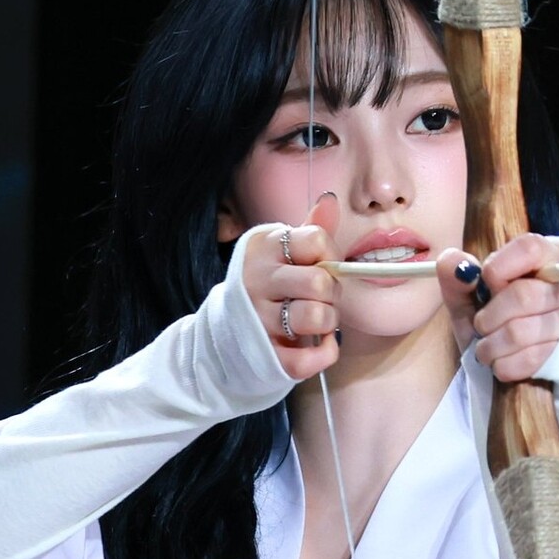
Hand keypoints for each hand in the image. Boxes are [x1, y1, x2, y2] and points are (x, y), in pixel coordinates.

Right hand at [241, 192, 340, 380]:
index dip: (330, 255)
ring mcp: (258, 320)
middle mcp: (256, 281)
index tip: (322, 265)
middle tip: (323, 298)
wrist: (226, 332)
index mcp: (263, 249)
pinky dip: (324, 353)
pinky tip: (318, 344)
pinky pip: (309, 358)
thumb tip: (330, 200)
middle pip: (319, 283)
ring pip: (317, 318)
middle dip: (332, 292)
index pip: (316, 241)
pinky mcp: (265, 355)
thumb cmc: (268, 286)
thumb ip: (311, 229)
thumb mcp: (284, 253)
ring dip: (329, 322)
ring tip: (319, 320)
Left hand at [435, 233, 558, 382]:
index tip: (486, 284)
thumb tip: (452, 261)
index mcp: (545, 259)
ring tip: (485, 346)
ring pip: (520, 332)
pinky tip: (500, 359)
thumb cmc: (492, 319)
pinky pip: (526, 360)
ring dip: (489, 345)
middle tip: (481, 324)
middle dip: (488, 317)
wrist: (510, 359)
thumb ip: (457, 278)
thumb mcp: (470, 297)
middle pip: (523, 296)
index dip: (499, 268)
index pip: (529, 249)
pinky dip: (501, 364)